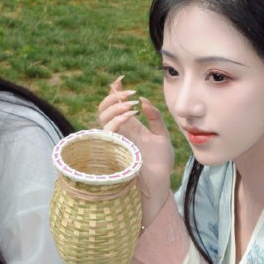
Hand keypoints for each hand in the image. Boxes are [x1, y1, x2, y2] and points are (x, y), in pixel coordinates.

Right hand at [98, 76, 173, 226]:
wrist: (160, 184)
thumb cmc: (161, 164)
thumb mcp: (162, 136)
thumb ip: (155, 118)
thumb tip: (144, 101)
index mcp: (130, 127)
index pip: (115, 104)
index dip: (114, 90)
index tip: (121, 79)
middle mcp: (120, 132)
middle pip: (104, 108)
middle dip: (113, 96)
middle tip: (130, 93)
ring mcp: (116, 140)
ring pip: (101, 117)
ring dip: (115, 106)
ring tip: (132, 105)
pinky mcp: (115, 149)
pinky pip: (107, 130)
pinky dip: (116, 119)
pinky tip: (130, 115)